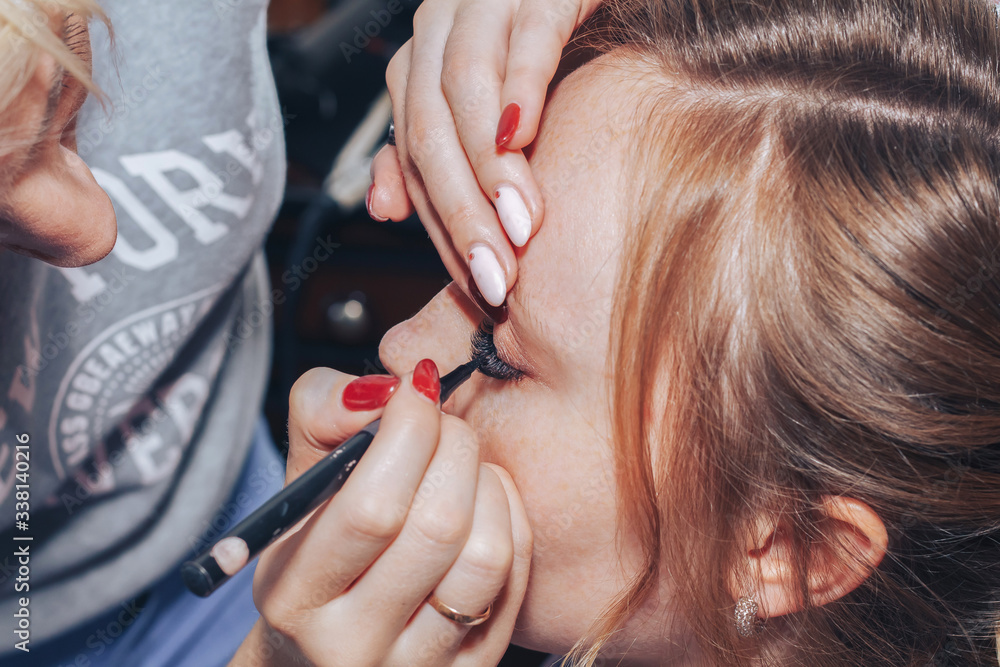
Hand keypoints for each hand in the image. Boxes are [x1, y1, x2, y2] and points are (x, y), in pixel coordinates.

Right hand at [231, 362, 531, 666]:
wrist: (325, 648)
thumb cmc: (313, 549)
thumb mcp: (298, 481)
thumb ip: (322, 411)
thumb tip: (387, 390)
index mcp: (296, 596)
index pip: (373, 508)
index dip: (408, 431)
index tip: (416, 388)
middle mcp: (355, 645)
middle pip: (439, 526)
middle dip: (452, 446)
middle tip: (442, 423)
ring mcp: (419, 666)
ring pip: (487, 556)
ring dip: (486, 484)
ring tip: (461, 466)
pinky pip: (515, 577)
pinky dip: (509, 517)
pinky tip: (483, 500)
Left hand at [369, 0, 603, 307]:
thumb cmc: (548, 46)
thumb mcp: (491, 112)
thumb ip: (434, 156)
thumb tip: (382, 210)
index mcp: (421, 63)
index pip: (413, 158)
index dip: (442, 227)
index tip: (479, 285)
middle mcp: (440, 28)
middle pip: (428, 131)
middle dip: (462, 212)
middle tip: (498, 273)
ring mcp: (486, 0)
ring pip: (465, 88)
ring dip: (491, 165)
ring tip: (521, 225)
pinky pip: (526, 33)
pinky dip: (522, 86)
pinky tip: (527, 135)